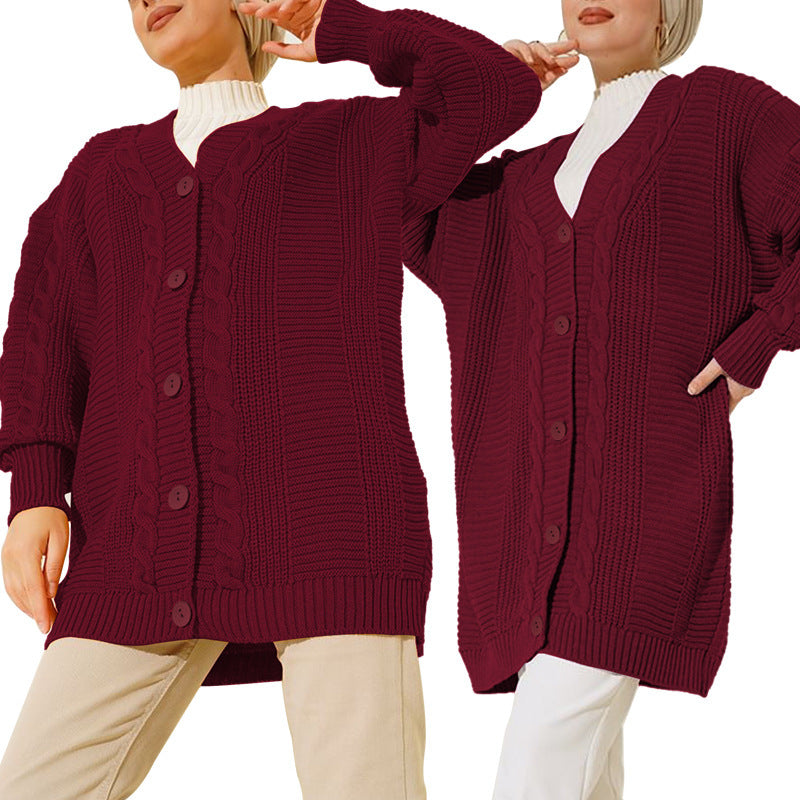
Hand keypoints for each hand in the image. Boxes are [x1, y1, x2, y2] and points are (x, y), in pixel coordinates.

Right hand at [1, 506, 68, 634]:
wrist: (33, 501)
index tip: (47, 625)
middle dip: (36, 612)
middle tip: (50, 627)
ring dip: (27, 607)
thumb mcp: (60, 538)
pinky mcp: (5, 561)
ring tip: (44, 619)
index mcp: (25, 553)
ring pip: (14, 592)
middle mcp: (10, 559)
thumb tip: (51, 592)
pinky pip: (11, 585)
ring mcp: (5, 561)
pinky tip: (32, 605)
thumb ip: (54, 565)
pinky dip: (21, 598)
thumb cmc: (51, 517)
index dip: (40, 609)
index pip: (33, 588)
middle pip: (22, 593)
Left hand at [236, 0, 325, 61]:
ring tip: (262, 14)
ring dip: (272, 7)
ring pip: (285, 2)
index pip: (274, 16)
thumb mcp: (304, 53)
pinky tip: (283, 11)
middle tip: (243, 7)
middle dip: (259, 7)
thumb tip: (264, 47)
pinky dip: (290, 2)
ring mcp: (307, 1)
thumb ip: (284, 51)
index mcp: (296, 23)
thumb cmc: (331, 46)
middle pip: (275, 6)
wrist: (351, 37)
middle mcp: (299, 10)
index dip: (258, 12)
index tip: (242, 10)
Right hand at [502, 38, 579, 89]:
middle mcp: (532, 60)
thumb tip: (564, 70)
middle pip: (549, 49)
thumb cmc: (514, 92)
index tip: (577, 59)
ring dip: (546, 53)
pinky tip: (530, 61)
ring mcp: (521, 54)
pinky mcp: (509, 49)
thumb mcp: (537, 87)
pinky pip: (520, 45)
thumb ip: (550, 78)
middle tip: (574, 45)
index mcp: (538, 69)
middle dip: (562, 47)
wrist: (495, 94)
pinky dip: (526, 52)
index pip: (554, 61)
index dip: (565, 60)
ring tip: (551, 61)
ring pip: (538, 46)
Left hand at [687, 356, 755, 414]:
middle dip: (712, 400)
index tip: (701, 415)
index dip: (713, 412)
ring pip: (729, 389)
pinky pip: (734, 381)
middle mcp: (745, 389)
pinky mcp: (749, 372)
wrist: (764, 335)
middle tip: (695, 401)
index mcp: (738, 392)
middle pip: (726, 400)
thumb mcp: (717, 365)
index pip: (724, 410)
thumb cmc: (741, 350)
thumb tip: (690, 392)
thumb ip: (704, 378)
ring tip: (701, 387)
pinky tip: (713, 376)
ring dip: (717, 388)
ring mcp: (748, 381)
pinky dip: (724, 381)